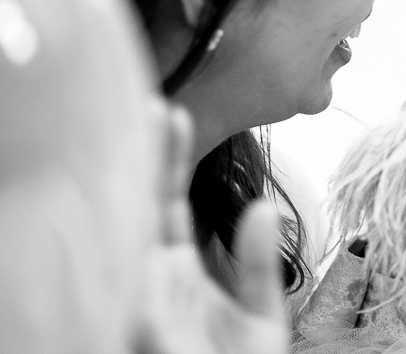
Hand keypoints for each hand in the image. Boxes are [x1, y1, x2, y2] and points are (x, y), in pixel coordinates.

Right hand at [135, 103, 287, 353]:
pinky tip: (120, 207)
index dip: (169, 159)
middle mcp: (151, 279)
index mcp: (178, 270)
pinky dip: (117, 246)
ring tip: (126, 138)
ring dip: (124, 189)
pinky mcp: (138, 326)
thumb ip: (258, 266)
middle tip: (148, 105)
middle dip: (140, 159)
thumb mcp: (262, 319)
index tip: (176, 114)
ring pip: (123, 236)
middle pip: (140, 208)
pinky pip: (121, 286)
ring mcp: (139, 300)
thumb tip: (260, 209)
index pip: (169, 203)